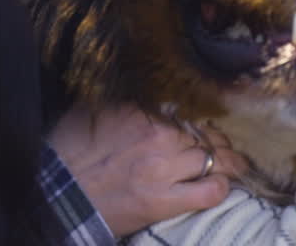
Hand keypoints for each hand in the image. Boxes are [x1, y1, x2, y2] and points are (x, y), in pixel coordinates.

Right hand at [48, 102, 245, 237]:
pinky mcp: (163, 201)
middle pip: (204, 134)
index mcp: (141, 112)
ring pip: (213, 159)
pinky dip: (220, 188)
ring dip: (227, 162)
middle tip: (226, 146)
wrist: (58, 194)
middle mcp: (157, 135)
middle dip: (218, 141)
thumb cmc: (69, 154)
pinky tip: (223, 186)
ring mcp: (163, 169)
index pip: (185, 112)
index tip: (202, 128)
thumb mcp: (92, 112)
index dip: (198, 122)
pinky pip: (208, 192)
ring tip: (236, 165)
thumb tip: (142, 94)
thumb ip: (122, 102)